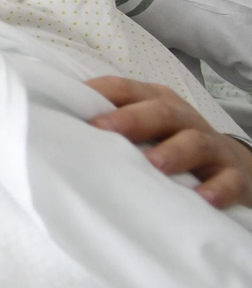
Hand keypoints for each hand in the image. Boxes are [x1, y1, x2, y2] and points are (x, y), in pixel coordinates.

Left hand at [87, 75, 251, 207]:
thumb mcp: (144, 130)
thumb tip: (54, 130)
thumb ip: (110, 126)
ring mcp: (211, 147)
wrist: (235, 168)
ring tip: (153, 165)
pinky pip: (229, 181)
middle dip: (132, 118)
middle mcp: (183, 119)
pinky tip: (202, 199)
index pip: (124, 89)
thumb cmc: (171, 145)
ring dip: (173, 152)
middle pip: (160, 111)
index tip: (73, 105)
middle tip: (104, 129)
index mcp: (155, 102)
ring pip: (194, 142)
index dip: (100, 93)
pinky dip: (217, 188)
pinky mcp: (234, 176)